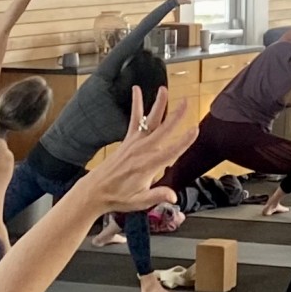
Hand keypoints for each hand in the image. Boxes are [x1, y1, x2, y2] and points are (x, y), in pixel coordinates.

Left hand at [82, 87, 196, 213]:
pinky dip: (136, 104)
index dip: (185, 140)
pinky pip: (134, 119)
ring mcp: (134, 143)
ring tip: (164, 90)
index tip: (195, 129)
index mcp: (148, 165)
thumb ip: (158, 196)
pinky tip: (137, 91)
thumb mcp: (140, 201)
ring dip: (158, 105)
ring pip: (150, 121)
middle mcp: (142, 151)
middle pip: (163, 130)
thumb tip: (173, 196)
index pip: (171, 151)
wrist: (96, 191)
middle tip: (186, 103)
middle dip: (176, 116)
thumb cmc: (118, 197)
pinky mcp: (128, 140)